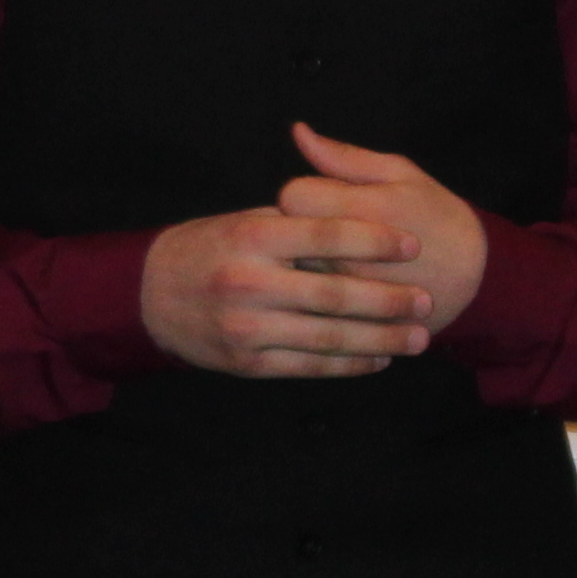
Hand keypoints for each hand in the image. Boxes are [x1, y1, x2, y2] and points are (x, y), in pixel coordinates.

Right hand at [144, 179, 434, 380]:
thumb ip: (298, 218)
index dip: (375, 240)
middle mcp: (249, 282)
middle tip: (426, 300)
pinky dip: (349, 365)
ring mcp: (247, 328)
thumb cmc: (211, 248)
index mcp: (254, 237)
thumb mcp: (246, 219)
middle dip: (388, 300)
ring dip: (380, 339)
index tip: (413, 246)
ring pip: (328, 337)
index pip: (327, 235)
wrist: (150, 294)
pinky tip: (378, 359)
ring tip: (417, 338)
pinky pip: (309, 366)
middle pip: (335, 293)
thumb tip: (360, 211)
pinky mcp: (247, 363)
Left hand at [279, 124, 489, 323]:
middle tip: (328, 231)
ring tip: (336, 260)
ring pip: (297, 275)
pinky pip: (314, 308)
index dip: (303, 193)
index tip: (321, 199)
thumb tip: (298, 131)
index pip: (292, 196)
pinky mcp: (354, 324)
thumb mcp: (401, 174)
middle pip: (289, 238)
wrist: (476, 279)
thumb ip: (345, 157)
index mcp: (362, 209)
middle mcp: (350, 255)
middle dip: (299, 230)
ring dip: (307, 265)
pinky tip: (339, 289)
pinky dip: (319, 298)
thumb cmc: (436, 216)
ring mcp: (351, 296)